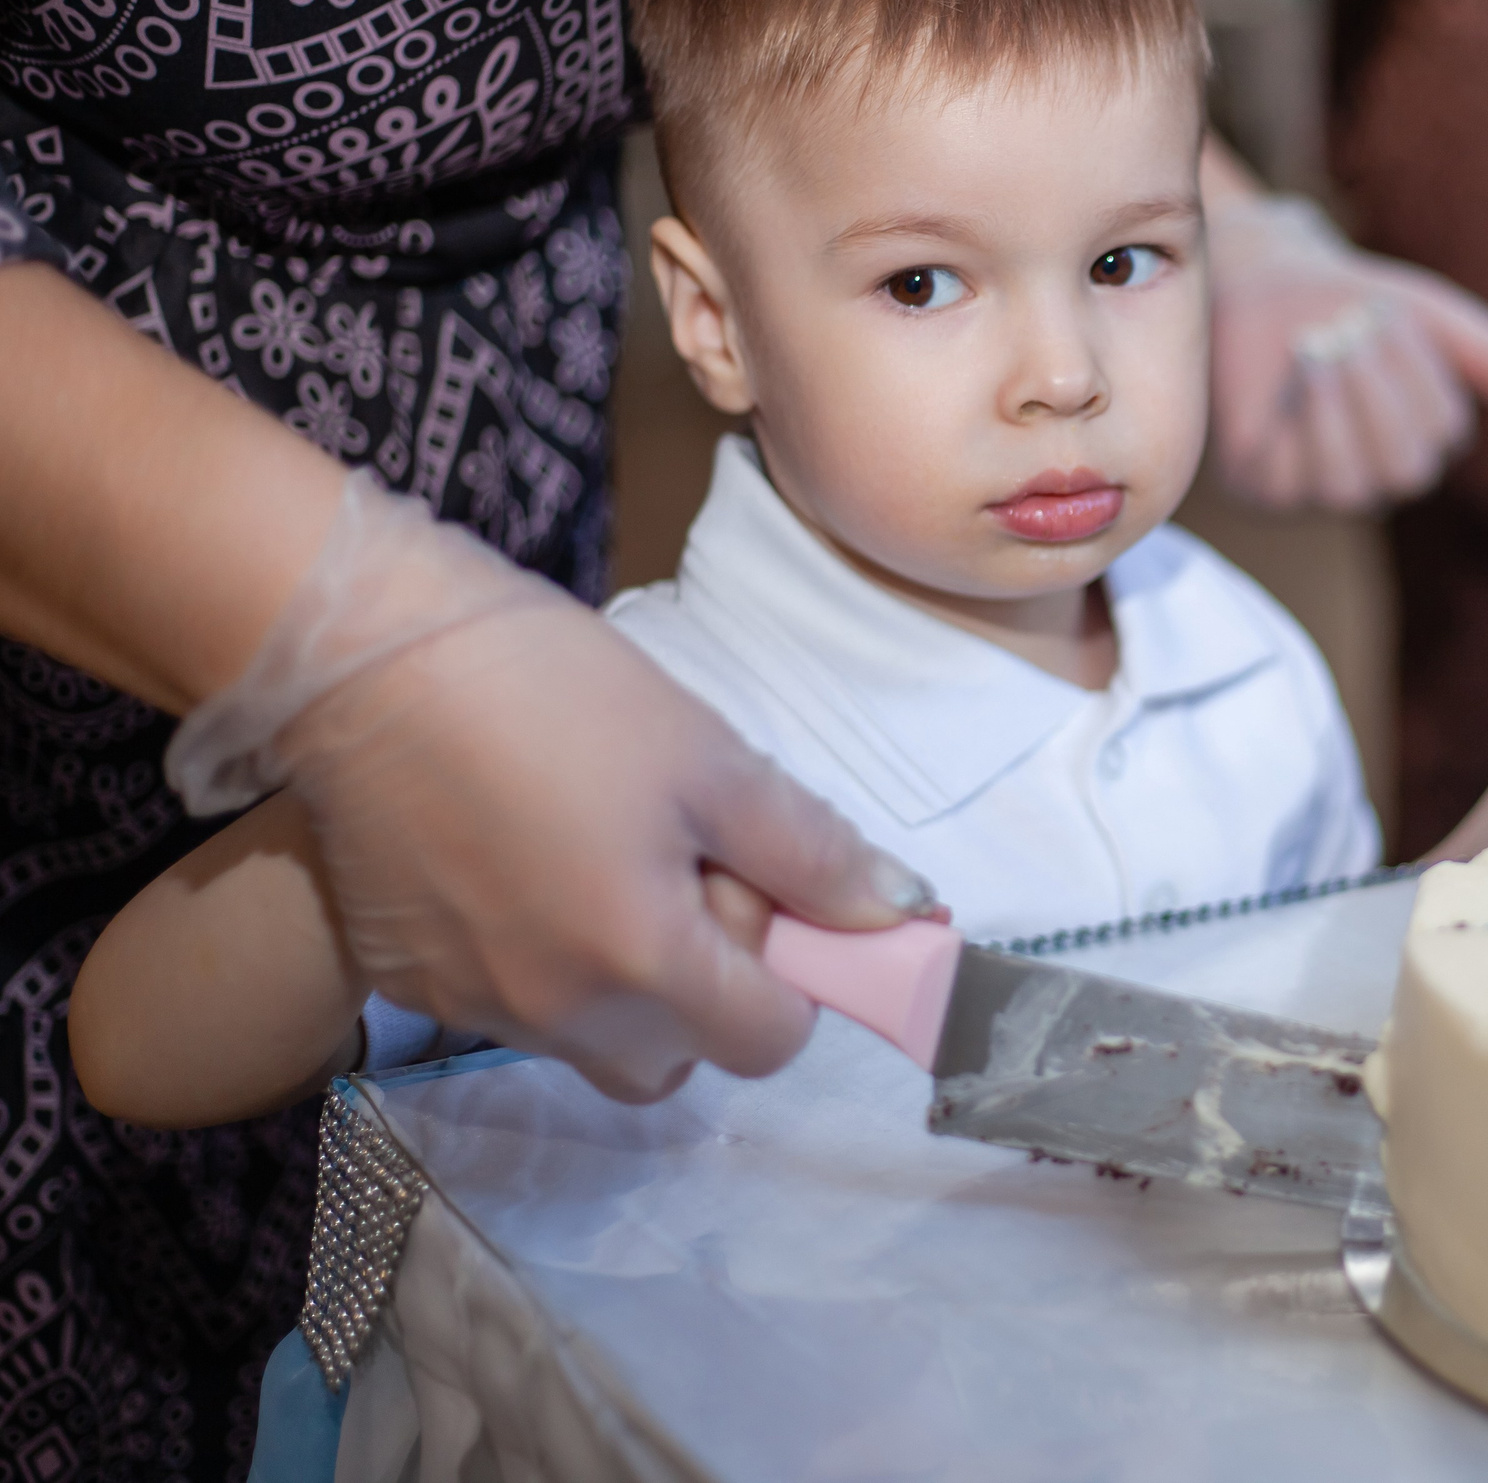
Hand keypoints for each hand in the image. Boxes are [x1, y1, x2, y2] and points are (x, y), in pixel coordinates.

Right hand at [166, 477, 939, 1102]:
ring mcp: (473, 1008)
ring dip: (624, 980)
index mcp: (643, 965)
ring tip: (598, 855)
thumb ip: (811, 853)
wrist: (360, 656)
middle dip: (705, 986)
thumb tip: (901, 914)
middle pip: (682, 1057)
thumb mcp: (708, 759)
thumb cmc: (551, 693)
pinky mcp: (409, 985)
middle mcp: (556, 1015)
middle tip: (678, 866)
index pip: (770, 1040)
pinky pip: (513, 1008)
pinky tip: (523, 861)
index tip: (764, 891)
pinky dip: (543, 961)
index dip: (791, 974)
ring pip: (595, 1040)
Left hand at [1206, 194, 1487, 511]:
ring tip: (1317, 348)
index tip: (1389, 315)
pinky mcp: (1263, 487)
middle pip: (1404, 469)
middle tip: (1350, 331)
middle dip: (1379, 393)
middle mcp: (1378, 475)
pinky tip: (1288, 382)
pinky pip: (1290, 483)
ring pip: (1350, 486)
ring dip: (1338, 409)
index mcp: (1426, 437)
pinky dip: (1294, 425)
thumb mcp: (1430, 317)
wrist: (1259, 281)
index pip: (1442, 432)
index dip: (1417, 373)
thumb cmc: (1350, 300)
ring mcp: (1319, 488)